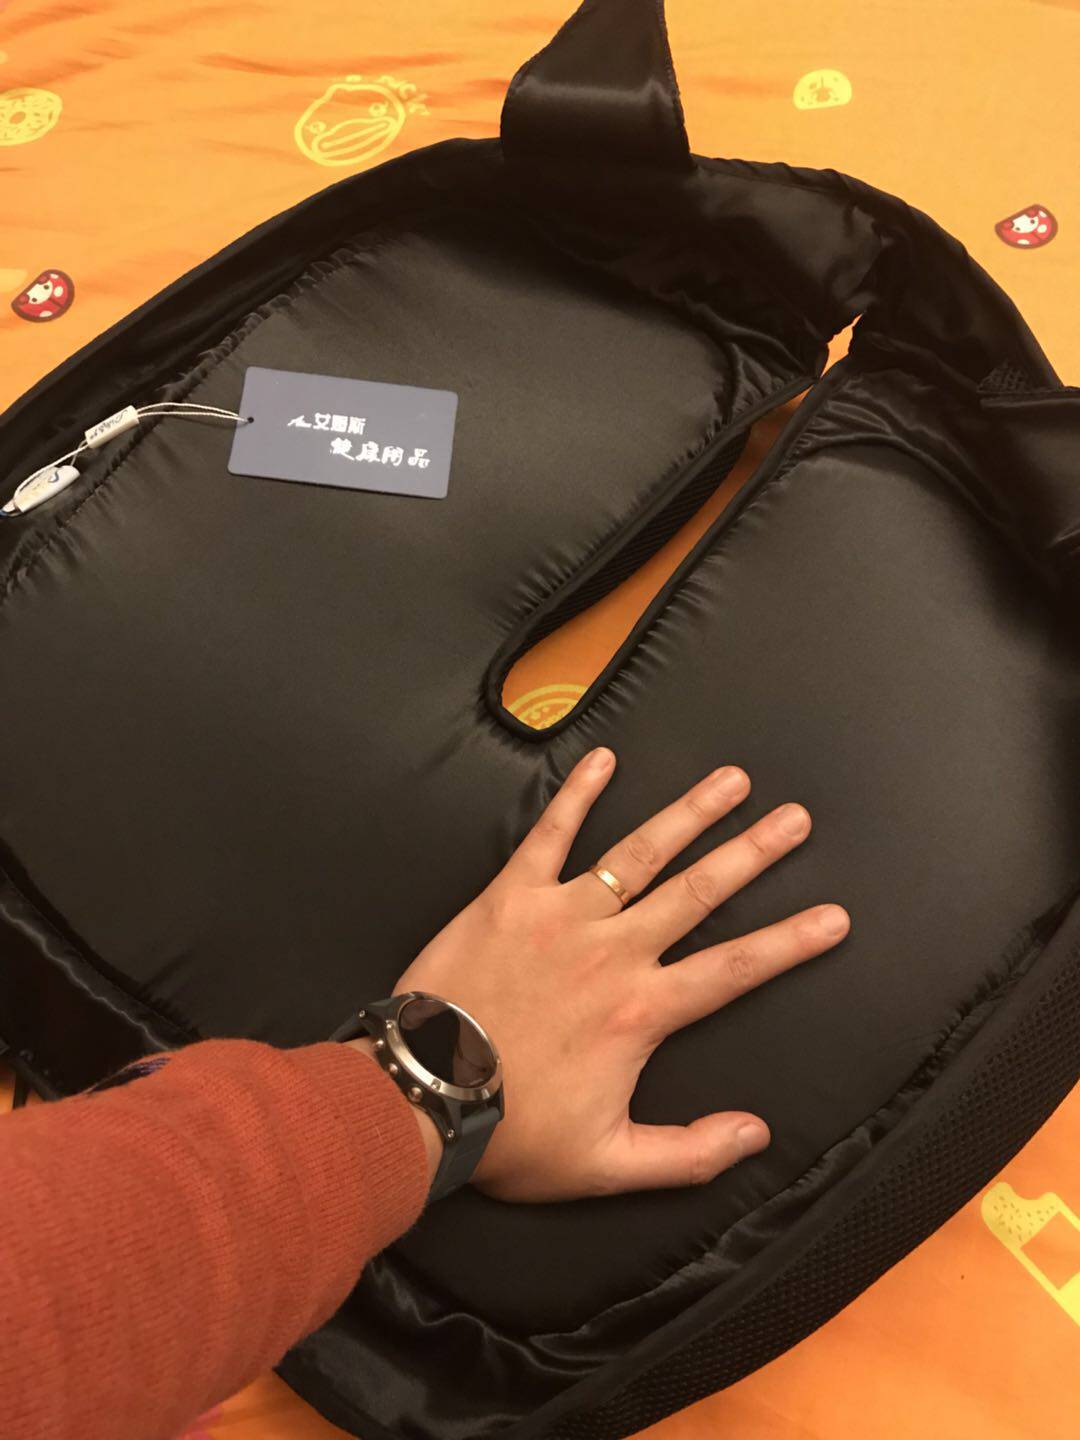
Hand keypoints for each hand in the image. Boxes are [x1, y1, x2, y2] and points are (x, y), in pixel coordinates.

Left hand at [392, 748, 849, 1202]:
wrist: (421, 1097)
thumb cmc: (512, 1134)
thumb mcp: (607, 1165)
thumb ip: (689, 1153)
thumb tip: (757, 1133)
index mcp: (641, 1012)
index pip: (735, 969)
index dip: (791, 942)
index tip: (835, 916)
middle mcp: (612, 951)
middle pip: (698, 892)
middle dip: (753, 853)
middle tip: (795, 819)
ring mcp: (562, 915)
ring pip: (639, 853)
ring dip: (688, 814)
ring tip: (731, 780)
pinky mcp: (510, 897)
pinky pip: (549, 835)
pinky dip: (576, 794)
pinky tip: (602, 758)